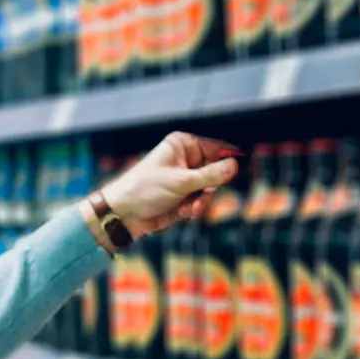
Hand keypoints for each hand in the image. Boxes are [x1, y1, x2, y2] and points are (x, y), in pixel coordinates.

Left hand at [96, 132, 239, 239]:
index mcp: (183, 145)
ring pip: (210, 188)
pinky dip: (194, 208)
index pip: (217, 147)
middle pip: (218, 170)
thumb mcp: (181, 182)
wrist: (123, 213)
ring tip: (188, 209)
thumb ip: (211, 175)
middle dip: (211, 188)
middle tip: (201, 198)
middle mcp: (185, 158)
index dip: (228, 160)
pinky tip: (181, 212)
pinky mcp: (182, 195)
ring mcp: (185, 177)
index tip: (235, 172)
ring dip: (202, 201)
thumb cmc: (145, 190)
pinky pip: (200, 200)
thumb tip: (235, 165)